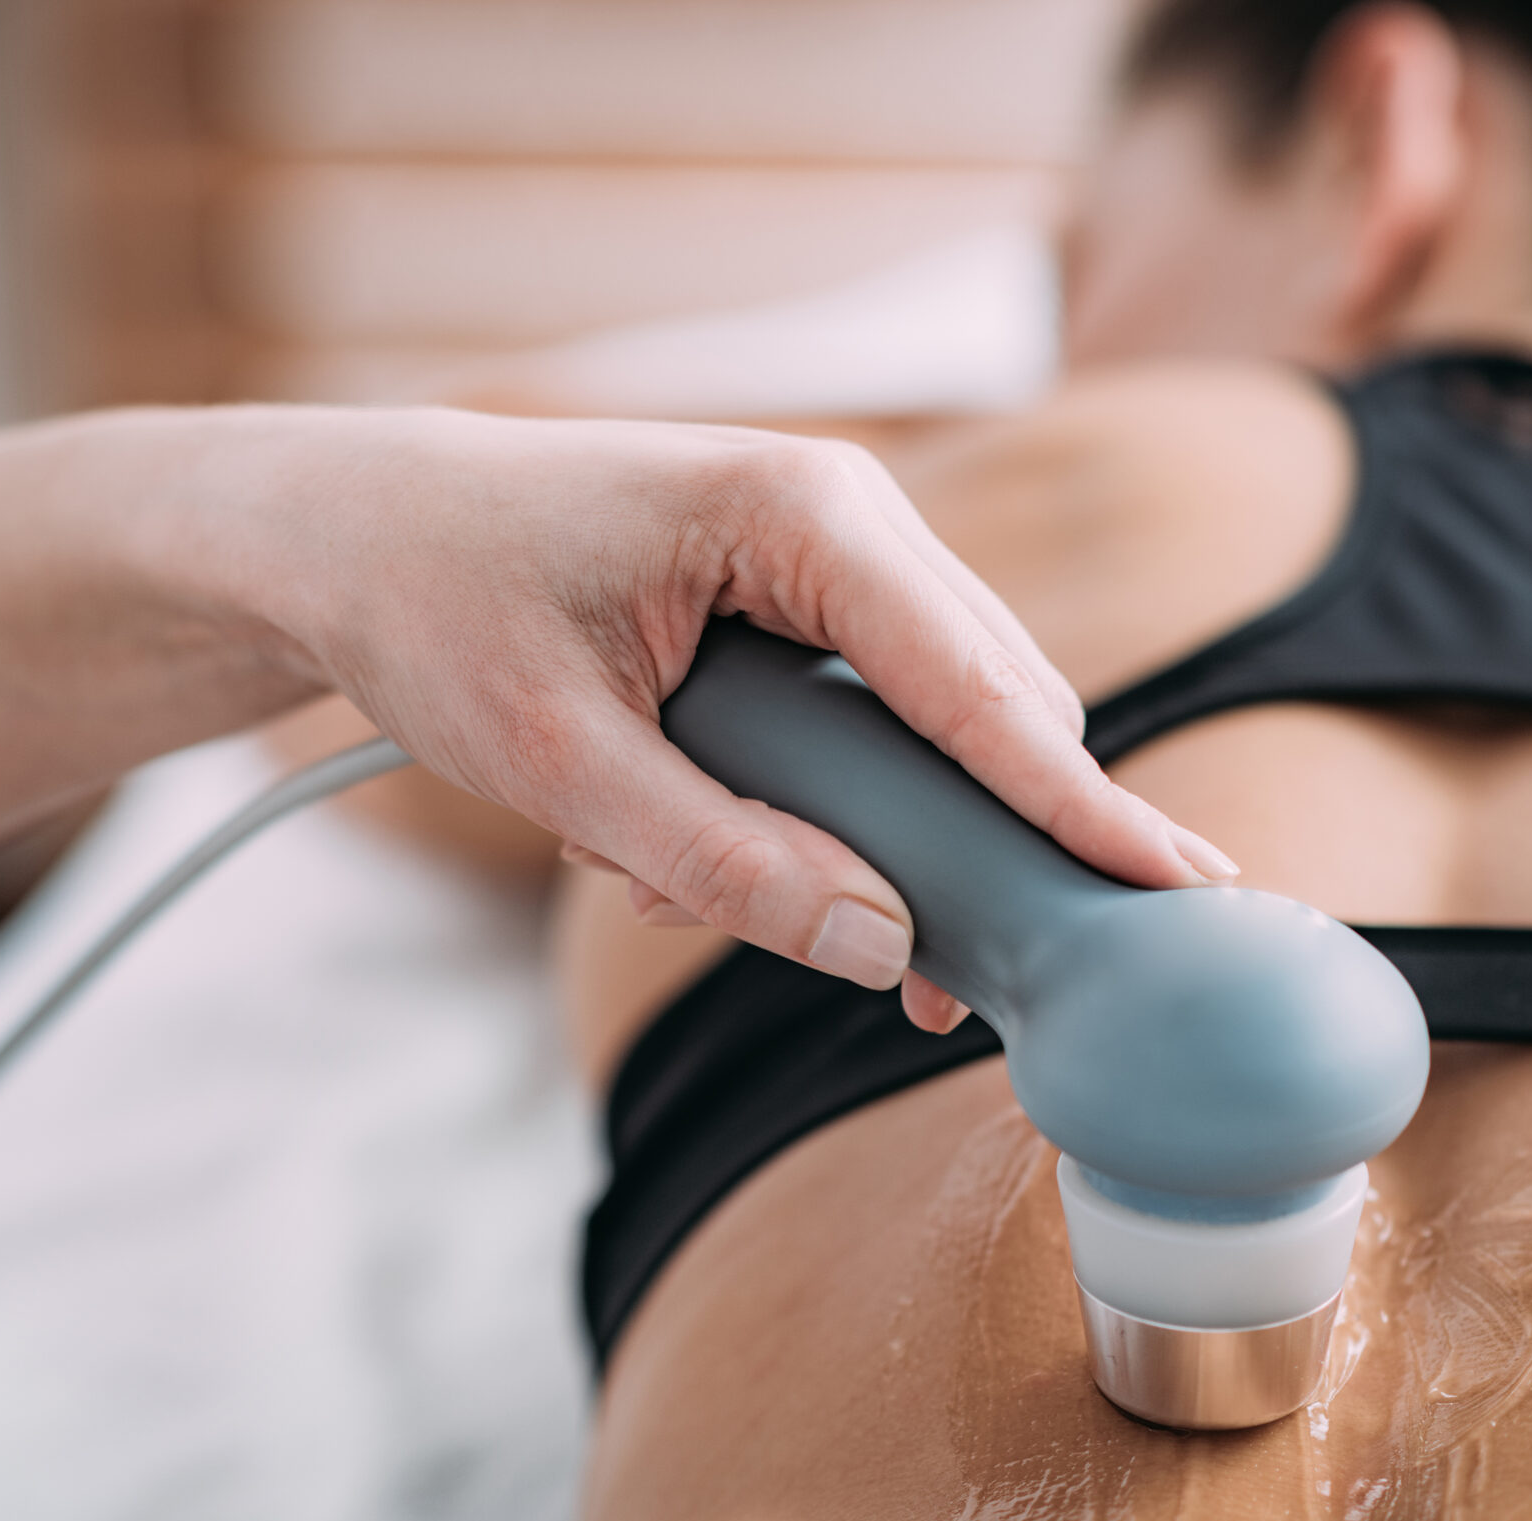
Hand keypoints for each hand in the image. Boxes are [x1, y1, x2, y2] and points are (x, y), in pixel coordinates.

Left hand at [199, 408, 1238, 1030]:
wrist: (352, 530)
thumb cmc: (437, 606)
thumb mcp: (564, 761)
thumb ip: (727, 859)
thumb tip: (884, 947)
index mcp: (801, 516)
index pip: (978, 685)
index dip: (1076, 805)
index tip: (1178, 889)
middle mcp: (842, 519)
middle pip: (984, 712)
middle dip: (956, 853)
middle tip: (939, 993)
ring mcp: (824, 561)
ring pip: (924, 732)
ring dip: (843, 842)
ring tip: (653, 872)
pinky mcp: (792, 607)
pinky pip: (858, 730)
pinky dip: (797, 813)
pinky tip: (656, 844)